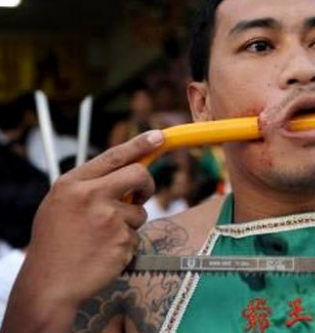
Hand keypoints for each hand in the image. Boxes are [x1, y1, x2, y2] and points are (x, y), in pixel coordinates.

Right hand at [2, 130, 162, 331]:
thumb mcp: (60, 205)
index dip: (140, 144)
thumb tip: (126, 171)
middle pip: (139, 174)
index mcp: (73, 184)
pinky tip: (104, 254)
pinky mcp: (122, 240)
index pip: (113, 156)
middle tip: (141, 197)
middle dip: (147, 185)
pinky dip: (125, 246)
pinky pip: (136, 237)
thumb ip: (89, 187)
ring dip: (129, 225)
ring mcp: (108, 218)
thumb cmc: (55, 244)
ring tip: (103, 239)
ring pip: (140, 212)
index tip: (159, 136)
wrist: (49, 285)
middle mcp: (91, 195)